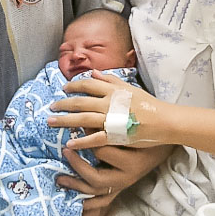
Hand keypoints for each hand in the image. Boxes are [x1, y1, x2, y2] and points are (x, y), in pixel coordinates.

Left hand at [50, 70, 173, 207]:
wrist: (164, 120)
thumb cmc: (149, 104)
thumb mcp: (130, 88)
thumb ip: (110, 80)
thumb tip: (93, 71)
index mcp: (113, 90)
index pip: (88, 84)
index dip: (74, 86)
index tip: (64, 88)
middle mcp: (109, 102)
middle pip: (80, 101)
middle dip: (63, 104)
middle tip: (51, 107)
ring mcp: (111, 119)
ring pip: (82, 119)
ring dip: (64, 120)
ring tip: (50, 122)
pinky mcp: (115, 134)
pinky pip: (94, 138)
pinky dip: (81, 141)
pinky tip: (69, 143)